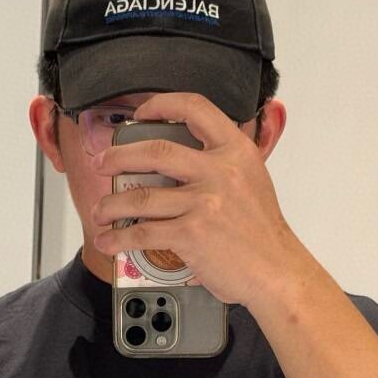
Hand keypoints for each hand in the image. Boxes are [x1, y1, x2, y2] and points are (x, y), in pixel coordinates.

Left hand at [88, 91, 299, 308]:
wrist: (277, 271)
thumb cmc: (263, 233)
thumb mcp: (251, 181)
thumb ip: (222, 164)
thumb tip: (182, 160)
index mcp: (236, 151)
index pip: (196, 108)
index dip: (162, 105)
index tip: (142, 114)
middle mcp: (220, 171)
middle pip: (156, 150)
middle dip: (118, 156)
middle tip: (102, 163)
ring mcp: (204, 202)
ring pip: (141, 197)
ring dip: (111, 204)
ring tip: (100, 211)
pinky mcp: (192, 234)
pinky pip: (144, 232)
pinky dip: (119, 238)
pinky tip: (109, 241)